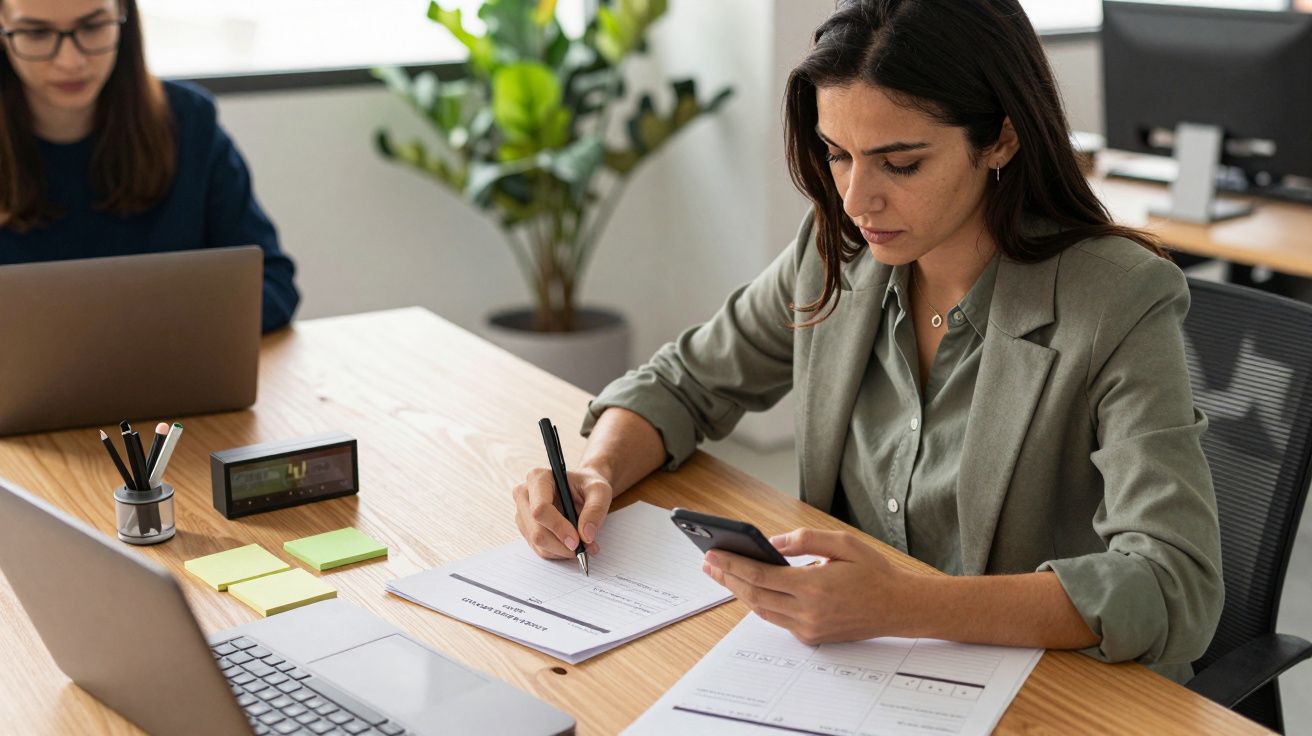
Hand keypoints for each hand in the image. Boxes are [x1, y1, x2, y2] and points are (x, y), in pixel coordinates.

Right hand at [512, 466, 611, 559]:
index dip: (558, 528)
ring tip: (584, 546)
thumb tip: (586, 536)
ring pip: (537, 544)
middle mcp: (524, 495)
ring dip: (562, 551)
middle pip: (536, 531)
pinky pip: (540, 549)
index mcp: (538, 478)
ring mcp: (522, 513)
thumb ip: (595, 510)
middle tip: (585, 549)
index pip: (540, 509)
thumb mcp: (600, 491)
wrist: (583, 488)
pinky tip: (572, 545)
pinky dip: (558, 552)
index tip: (577, 541)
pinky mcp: (526, 528)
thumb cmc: (588, 485)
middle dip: (562, 545)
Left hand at [702, 528, 916, 644]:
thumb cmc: (874, 573)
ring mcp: (809, 628)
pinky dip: (760, 602)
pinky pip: (777, 619)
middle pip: (754, 595)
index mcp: (814, 587)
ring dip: (739, 592)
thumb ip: (804, 541)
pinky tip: (750, 588)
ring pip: (762, 610)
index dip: (733, 564)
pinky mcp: (812, 637)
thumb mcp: (842, 543)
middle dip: (727, 578)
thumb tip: (770, 543)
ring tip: (722, 573)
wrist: (899, 607)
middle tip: (708, 562)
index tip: (713, 553)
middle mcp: (808, 612)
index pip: (760, 576)